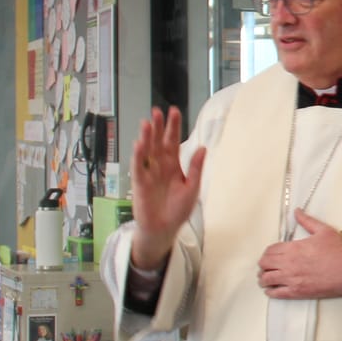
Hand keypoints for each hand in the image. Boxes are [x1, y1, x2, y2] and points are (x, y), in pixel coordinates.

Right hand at [130, 107, 205, 269]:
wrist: (165, 229)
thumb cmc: (178, 210)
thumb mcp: (192, 188)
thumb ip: (196, 169)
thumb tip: (203, 148)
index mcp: (174, 166)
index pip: (173, 142)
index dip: (173, 128)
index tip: (174, 112)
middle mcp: (160, 166)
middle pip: (158, 142)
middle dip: (158, 127)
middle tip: (158, 111)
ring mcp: (149, 173)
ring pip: (147, 151)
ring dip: (146, 137)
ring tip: (147, 122)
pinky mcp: (140, 183)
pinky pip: (139, 167)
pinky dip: (139, 155)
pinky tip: (139, 144)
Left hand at [257, 210, 341, 298]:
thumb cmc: (340, 251)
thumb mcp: (324, 231)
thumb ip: (307, 221)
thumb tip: (297, 212)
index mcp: (294, 248)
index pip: (270, 250)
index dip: (267, 252)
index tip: (270, 254)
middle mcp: (289, 264)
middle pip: (264, 264)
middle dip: (263, 264)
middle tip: (266, 265)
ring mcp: (292, 279)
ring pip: (266, 279)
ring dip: (263, 278)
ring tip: (265, 278)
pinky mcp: (297, 292)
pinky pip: (276, 293)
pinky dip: (270, 291)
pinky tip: (271, 289)